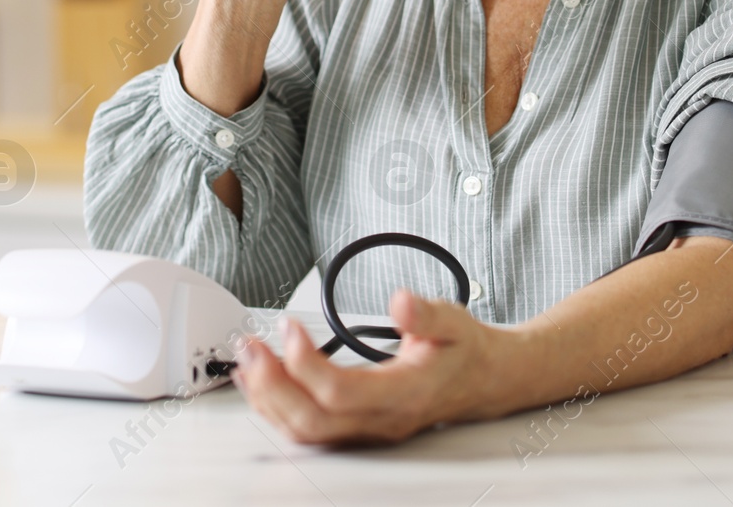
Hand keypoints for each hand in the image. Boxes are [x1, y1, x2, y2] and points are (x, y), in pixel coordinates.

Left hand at [231, 290, 522, 444]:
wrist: (484, 380)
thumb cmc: (464, 350)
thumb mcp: (454, 319)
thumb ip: (426, 313)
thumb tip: (400, 301)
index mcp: (404, 394)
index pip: (341, 392)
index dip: (305, 362)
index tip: (289, 324)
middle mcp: (382, 421)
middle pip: (313, 421)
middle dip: (272, 384)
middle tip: (250, 346)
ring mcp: (367, 430)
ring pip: (306, 431)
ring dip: (268, 398)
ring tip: (247, 360)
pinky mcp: (356, 428)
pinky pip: (309, 429)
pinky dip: (277, 407)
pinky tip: (261, 381)